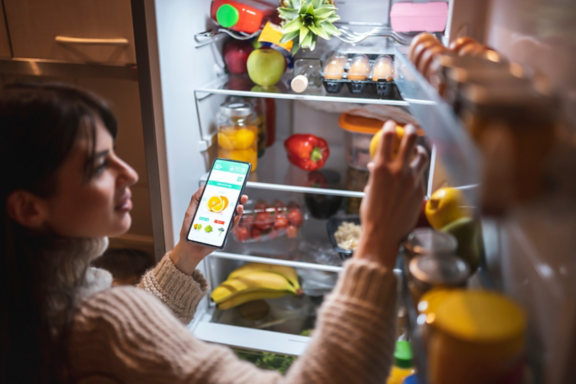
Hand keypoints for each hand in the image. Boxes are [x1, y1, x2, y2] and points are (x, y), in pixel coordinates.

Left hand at [171, 186, 247, 274]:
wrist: (189, 247)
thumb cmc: (188, 231)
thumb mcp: (190, 212)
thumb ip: (196, 199)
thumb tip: (203, 187)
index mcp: (211, 210)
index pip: (222, 200)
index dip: (229, 193)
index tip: (234, 188)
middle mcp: (218, 216)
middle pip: (231, 207)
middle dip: (238, 201)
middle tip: (242, 196)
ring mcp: (221, 224)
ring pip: (233, 216)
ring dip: (239, 210)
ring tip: (239, 206)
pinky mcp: (223, 233)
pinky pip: (231, 227)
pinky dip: (234, 222)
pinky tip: (235, 217)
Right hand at [355, 121, 427, 268]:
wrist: (384, 233)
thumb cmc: (371, 213)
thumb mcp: (369, 190)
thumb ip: (374, 176)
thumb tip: (375, 167)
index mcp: (381, 168)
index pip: (387, 138)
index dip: (389, 127)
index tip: (390, 125)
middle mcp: (399, 170)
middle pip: (410, 140)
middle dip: (410, 131)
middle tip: (410, 129)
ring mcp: (413, 179)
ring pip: (422, 156)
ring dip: (419, 150)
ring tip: (417, 150)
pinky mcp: (421, 190)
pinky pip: (421, 175)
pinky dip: (417, 172)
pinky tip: (414, 176)